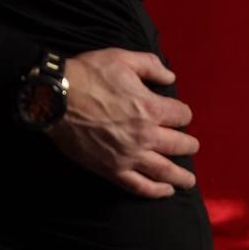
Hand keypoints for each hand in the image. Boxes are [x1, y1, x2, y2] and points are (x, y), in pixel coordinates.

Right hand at [42, 48, 198, 196]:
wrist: (56, 97)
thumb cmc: (89, 74)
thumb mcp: (122, 58)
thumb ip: (151, 66)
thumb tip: (171, 78)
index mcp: (150, 107)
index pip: (181, 115)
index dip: (182, 112)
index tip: (179, 113)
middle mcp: (145, 135)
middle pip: (178, 144)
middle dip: (188, 145)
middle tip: (191, 146)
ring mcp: (129, 156)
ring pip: (164, 171)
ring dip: (181, 176)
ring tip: (189, 180)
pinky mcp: (112, 170)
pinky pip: (139, 186)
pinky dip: (155, 191)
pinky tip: (165, 191)